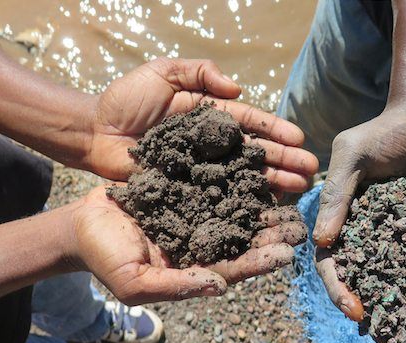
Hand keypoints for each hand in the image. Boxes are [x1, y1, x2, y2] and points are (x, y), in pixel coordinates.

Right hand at [70, 186, 306, 304]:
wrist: (83, 220)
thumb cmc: (105, 255)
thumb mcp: (135, 281)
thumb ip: (176, 286)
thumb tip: (219, 287)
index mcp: (196, 265)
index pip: (234, 266)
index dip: (260, 261)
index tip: (287, 253)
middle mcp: (204, 239)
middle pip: (246, 237)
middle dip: (274, 232)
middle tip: (301, 224)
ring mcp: (199, 212)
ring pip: (239, 208)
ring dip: (266, 203)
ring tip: (293, 194)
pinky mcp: (191, 187)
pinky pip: (220, 181)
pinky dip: (242, 176)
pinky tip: (262, 167)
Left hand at [87, 57, 317, 191]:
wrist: (95, 132)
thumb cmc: (126, 100)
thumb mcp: (162, 73)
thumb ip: (199, 73)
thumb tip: (237, 88)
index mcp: (212, 116)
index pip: (251, 123)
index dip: (276, 131)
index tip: (300, 140)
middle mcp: (214, 145)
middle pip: (256, 152)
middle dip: (285, 160)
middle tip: (310, 170)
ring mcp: (205, 170)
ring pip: (245, 176)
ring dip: (274, 182)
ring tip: (300, 188)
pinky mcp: (190, 190)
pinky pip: (222, 196)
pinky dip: (245, 201)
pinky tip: (268, 206)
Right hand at [313, 111, 405, 342]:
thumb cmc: (381, 133)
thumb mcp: (351, 156)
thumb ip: (337, 196)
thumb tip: (321, 243)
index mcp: (340, 219)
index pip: (330, 261)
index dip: (337, 287)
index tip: (354, 309)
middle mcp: (363, 232)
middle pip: (359, 277)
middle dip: (366, 306)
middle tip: (385, 334)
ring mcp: (392, 233)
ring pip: (389, 275)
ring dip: (396, 304)